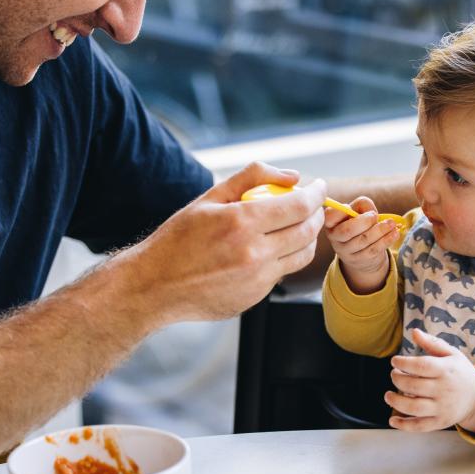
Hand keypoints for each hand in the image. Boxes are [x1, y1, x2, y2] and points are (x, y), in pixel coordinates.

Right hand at [122, 161, 325, 323]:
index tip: (319, 187)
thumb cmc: (178, 240)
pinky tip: (268, 249)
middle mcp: (254, 253)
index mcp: (241, 222)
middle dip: (318, 214)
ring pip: (302, 255)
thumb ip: (251, 177)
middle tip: (313, 205)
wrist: (155, 286)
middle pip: (308, 230)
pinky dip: (284, 258)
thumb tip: (291, 176)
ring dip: (307, 237)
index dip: (317, 193)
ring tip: (297, 226)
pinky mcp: (255, 297)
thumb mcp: (208, 199)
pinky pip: (282, 273)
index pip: (299, 206)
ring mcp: (257, 279)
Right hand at [323, 196, 398, 293]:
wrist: (362, 252)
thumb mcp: (358, 212)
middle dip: (364, 222)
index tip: (350, 207)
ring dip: (380, 230)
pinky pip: (373, 250)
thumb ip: (362, 205)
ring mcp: (346, 251)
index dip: (340, 211)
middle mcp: (335, 238)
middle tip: (375, 216)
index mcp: (331, 223)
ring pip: (363, 240)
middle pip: (347, 230)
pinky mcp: (359, 260)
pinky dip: (386, 240)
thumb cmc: (359, 225)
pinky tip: (394, 234)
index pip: (329, 216)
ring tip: (392, 224)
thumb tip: (370, 212)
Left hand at [385, 328, 474, 432]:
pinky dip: (404, 425)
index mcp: (446, 370)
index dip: (404, 363)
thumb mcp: (451, 353)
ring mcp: (442, 408)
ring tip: (388, 395)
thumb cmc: (460, 372)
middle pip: (413, 386)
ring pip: (414, 408)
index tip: (395, 361)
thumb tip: (414, 332)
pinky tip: (393, 419)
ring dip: (396, 402)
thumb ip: (432, 343)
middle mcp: (444, 390)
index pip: (421, 366)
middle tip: (394, 375)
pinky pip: (420, 426)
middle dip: (397, 379)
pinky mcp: (440, 422)